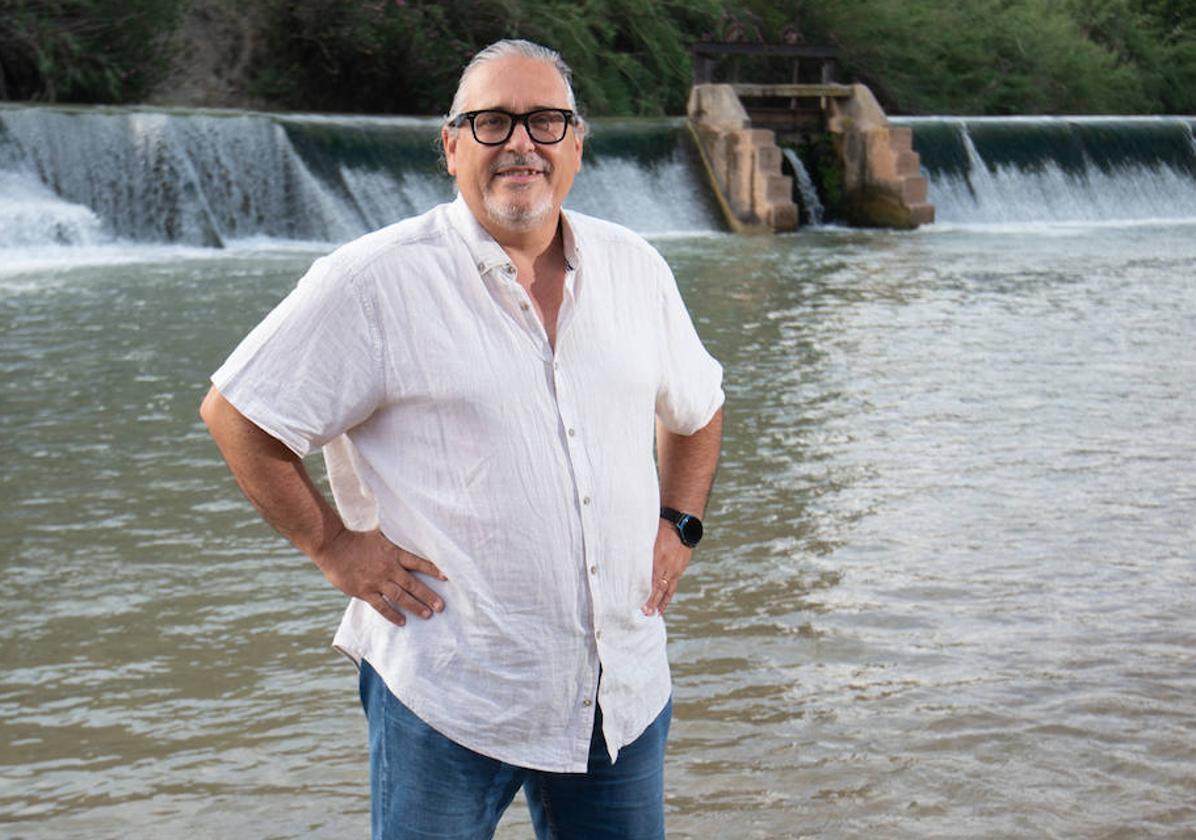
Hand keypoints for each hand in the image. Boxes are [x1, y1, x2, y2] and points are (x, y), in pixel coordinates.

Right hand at [313, 528, 446, 626]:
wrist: (333, 546)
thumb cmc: (357, 539)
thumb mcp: (380, 534)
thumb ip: (395, 538)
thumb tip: (410, 529)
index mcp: (393, 553)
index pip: (418, 562)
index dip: (433, 569)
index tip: (447, 577)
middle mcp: (388, 568)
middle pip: (412, 584)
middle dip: (428, 595)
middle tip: (442, 606)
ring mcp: (376, 581)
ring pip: (400, 597)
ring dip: (415, 606)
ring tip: (428, 614)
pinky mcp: (364, 592)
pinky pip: (381, 606)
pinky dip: (392, 615)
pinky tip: (402, 622)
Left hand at [642, 518, 691, 615]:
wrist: (682, 523)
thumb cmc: (661, 527)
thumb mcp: (648, 537)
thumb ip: (638, 549)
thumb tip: (624, 560)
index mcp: (658, 558)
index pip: (650, 580)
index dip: (646, 593)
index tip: (639, 603)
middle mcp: (667, 566)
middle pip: (659, 587)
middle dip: (652, 602)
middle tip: (645, 614)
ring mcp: (675, 568)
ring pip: (667, 589)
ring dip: (661, 602)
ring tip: (655, 614)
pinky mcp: (679, 569)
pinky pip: (673, 585)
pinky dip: (668, 595)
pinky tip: (664, 602)